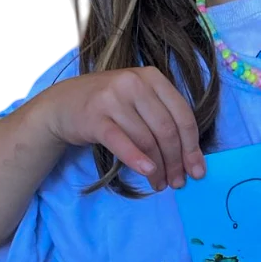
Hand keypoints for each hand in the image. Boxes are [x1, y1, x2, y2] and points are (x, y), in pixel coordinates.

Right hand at [41, 67, 205, 190]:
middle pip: (166, 129)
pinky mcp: (95, 117)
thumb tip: (192, 158)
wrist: (62, 104)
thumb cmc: (110, 105)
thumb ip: (164, 119)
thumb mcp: (140, 100)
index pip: (183, 114)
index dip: (192, 146)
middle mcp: (134, 83)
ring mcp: (113, 98)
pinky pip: (122, 142)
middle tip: (178, 182)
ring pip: (146, 139)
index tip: (197, 170)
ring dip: (158, 167)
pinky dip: (137, 159)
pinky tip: (148, 172)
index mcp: (153, 77)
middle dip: (176, 160)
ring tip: (161, 184)